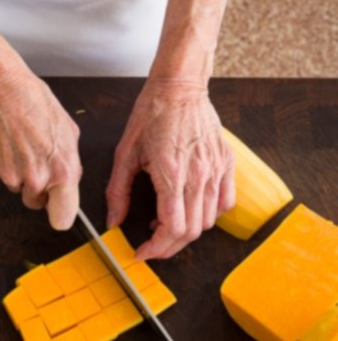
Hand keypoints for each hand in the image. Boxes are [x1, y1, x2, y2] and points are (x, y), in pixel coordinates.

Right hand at [0, 68, 82, 229]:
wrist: (0, 87)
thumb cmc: (34, 101)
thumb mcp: (68, 130)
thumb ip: (69, 162)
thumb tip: (66, 179)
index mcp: (62, 171)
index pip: (62, 218)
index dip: (58, 212)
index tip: (55, 205)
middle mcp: (35, 179)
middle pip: (34, 202)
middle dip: (35, 186)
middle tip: (32, 157)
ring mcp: (8, 176)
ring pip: (14, 186)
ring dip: (15, 171)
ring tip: (16, 142)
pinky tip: (0, 141)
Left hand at [105, 79, 235, 259]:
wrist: (180, 88)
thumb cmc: (151, 115)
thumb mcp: (124, 153)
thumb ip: (118, 191)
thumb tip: (113, 220)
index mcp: (171, 173)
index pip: (173, 227)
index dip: (156, 248)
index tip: (142, 252)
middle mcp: (198, 174)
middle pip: (192, 231)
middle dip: (169, 246)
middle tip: (150, 245)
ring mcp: (216, 170)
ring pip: (209, 220)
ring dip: (186, 231)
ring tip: (164, 223)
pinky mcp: (226, 164)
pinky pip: (225, 202)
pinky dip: (208, 214)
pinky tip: (188, 208)